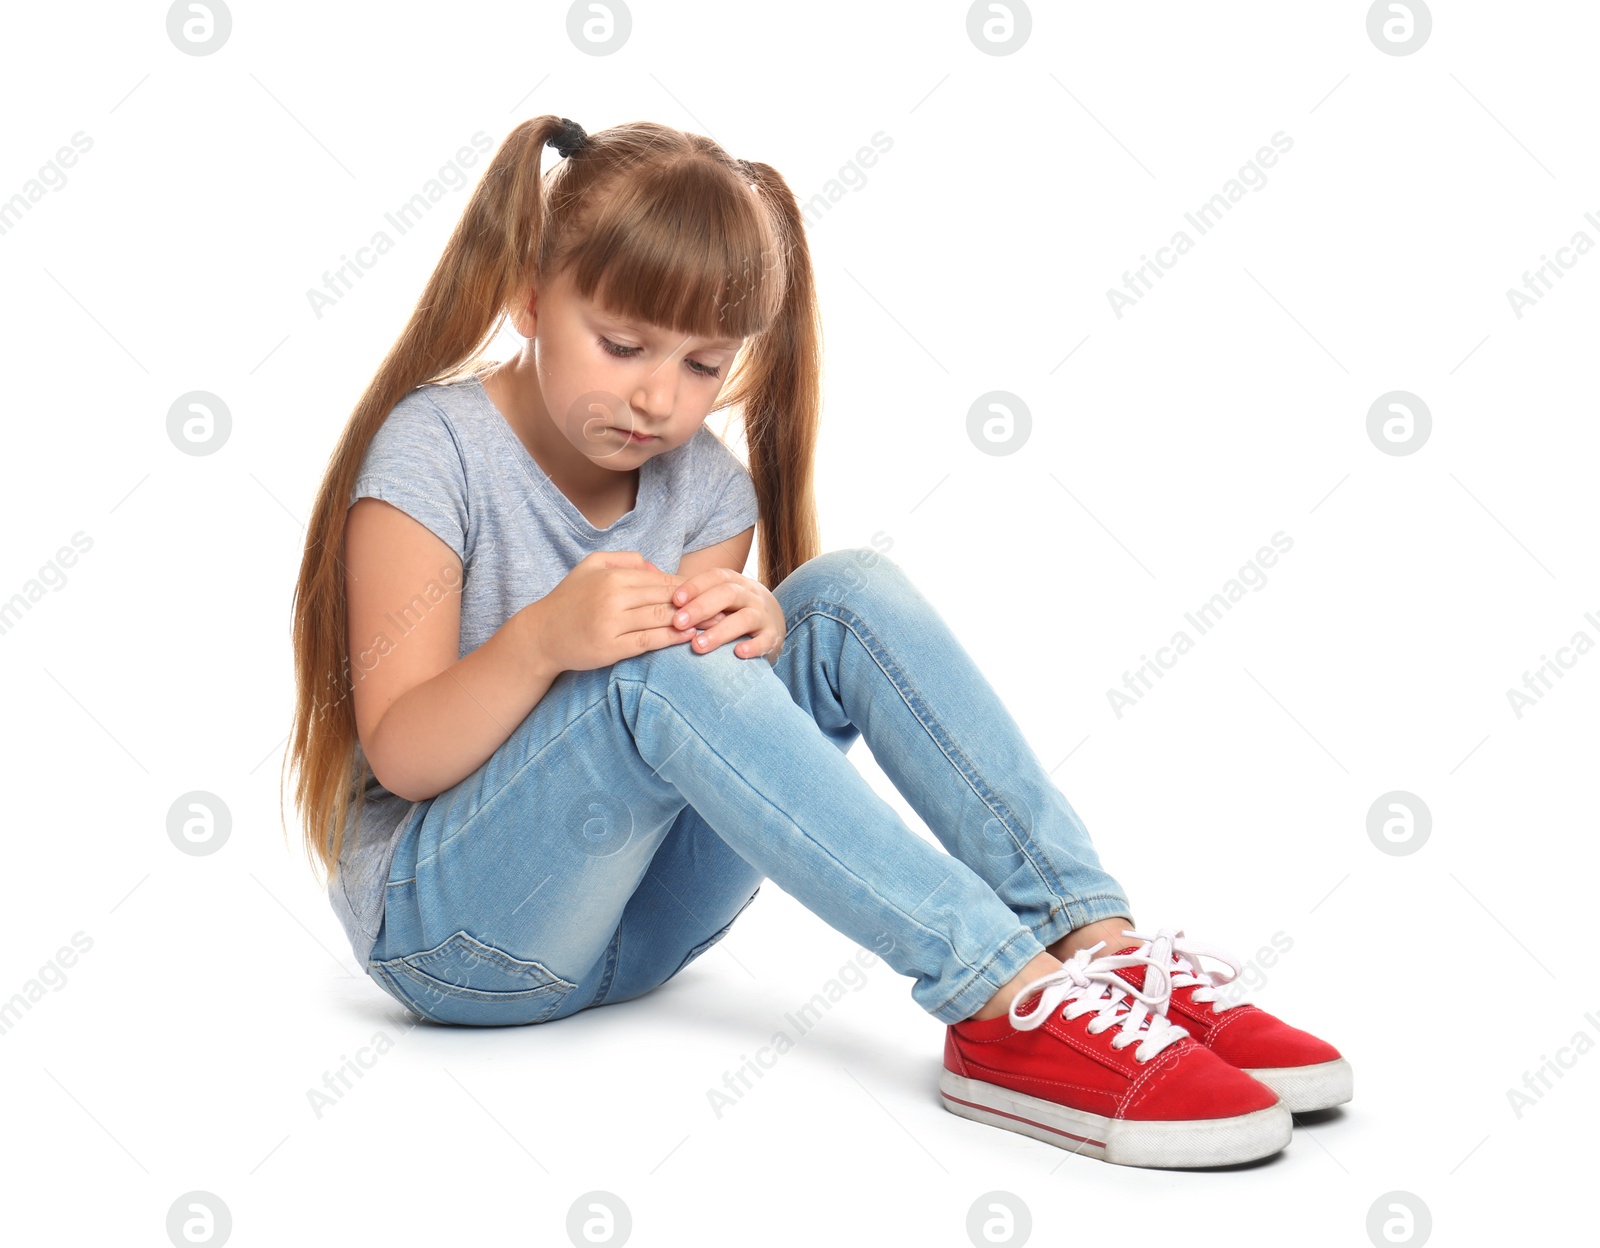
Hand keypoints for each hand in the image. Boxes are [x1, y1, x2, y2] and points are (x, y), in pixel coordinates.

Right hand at [531, 551, 698, 673]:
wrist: (541, 635)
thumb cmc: (570, 600)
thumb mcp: (591, 566)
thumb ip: (625, 560)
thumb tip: (658, 569)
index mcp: (613, 577)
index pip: (662, 580)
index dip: (690, 587)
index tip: (711, 592)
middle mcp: (613, 597)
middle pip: (666, 598)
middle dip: (698, 603)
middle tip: (723, 607)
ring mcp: (612, 623)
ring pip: (661, 618)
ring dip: (691, 621)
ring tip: (714, 623)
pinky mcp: (610, 648)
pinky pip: (649, 641)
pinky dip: (672, 638)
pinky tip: (689, 637)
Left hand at [670, 567, 785, 660]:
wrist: (772, 624)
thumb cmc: (731, 610)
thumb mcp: (714, 596)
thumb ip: (686, 589)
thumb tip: (645, 570)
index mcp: (733, 582)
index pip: (714, 577)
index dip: (695, 586)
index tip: (674, 599)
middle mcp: (750, 594)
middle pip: (728, 594)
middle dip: (701, 607)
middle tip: (678, 623)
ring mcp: (764, 615)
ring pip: (745, 618)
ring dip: (720, 631)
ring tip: (697, 646)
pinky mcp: (773, 637)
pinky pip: (765, 641)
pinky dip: (753, 646)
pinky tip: (737, 654)